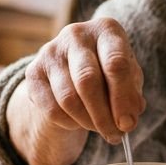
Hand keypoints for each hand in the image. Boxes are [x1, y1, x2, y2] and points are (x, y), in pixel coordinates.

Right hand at [24, 17, 144, 145]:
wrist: (74, 67)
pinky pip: (51, 108)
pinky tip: (80, 122)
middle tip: (114, 135)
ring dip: (88, 122)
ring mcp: (51, 51)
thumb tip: (127, 121)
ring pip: (68, 98)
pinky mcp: (33, 71)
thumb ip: (132, 97)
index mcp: (106, 29)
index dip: (122, 98)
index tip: (127, 124)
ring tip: (100, 129)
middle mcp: (76, 34)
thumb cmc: (109, 71)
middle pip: (87, 81)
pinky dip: (70, 123)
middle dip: (103, 115)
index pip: (115, 63)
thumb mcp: (128, 78)